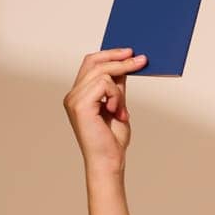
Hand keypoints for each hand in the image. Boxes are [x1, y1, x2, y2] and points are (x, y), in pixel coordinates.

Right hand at [63, 48, 147, 171]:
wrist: (109, 162)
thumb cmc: (113, 141)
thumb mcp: (118, 106)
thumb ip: (117, 88)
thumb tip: (125, 65)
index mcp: (80, 94)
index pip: (91, 64)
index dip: (110, 55)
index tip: (130, 52)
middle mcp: (73, 95)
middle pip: (94, 62)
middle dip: (119, 59)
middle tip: (142, 59)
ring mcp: (74, 99)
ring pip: (102, 73)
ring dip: (119, 90)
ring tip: (121, 111)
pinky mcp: (80, 105)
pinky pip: (104, 84)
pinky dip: (116, 97)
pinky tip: (117, 113)